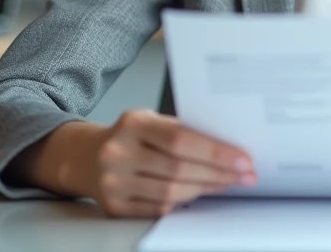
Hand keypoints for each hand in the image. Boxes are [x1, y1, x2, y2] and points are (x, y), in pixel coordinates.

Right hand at [89, 109, 255, 217]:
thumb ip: (181, 130)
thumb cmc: (128, 136)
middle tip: (244, 175)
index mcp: (132, 123)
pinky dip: (183, 202)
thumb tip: (227, 146)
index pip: (180, 139)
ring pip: (170, 192)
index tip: (242, 159)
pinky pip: (158, 209)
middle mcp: (118, 152)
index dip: (215, 152)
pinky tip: (200, 194)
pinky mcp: (114, 207)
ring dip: (205, 189)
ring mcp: (113, 182)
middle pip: (178, 168)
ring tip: (226, 183)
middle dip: (218, 173)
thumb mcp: (150, 121)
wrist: (86, 157)